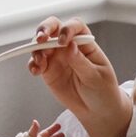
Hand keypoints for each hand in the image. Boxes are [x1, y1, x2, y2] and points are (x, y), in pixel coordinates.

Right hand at [28, 16, 132, 136]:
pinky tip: (35, 71)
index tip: (64, 42)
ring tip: (39, 62)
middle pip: (54, 28)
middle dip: (44, 29)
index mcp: (85, 43)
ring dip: (36, 49)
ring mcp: (57, 57)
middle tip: (41, 39)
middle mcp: (69, 46)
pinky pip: (36, 63)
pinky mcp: (48, 70)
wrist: (96, 110)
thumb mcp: (95, 77)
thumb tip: (69, 46)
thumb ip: (81, 62)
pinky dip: (32, 64)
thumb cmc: (103, 90)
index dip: (67, 29)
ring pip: (41, 44)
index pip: (75, 26)